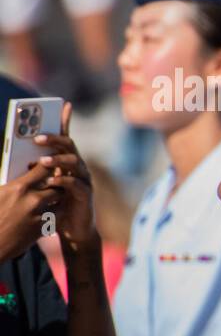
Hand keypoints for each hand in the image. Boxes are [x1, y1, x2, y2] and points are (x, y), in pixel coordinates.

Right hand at [0, 159, 58, 260]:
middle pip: (57, 185)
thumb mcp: (0, 194)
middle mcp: (32, 199)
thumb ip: (14, 184)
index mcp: (18, 188)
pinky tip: (47, 214)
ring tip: (50, 200)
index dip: (49, 166)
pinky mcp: (44, 228)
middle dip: (56, 183)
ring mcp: (40, 214)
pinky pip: (57, 216)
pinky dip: (54, 214)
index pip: (43, 169)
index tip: (49, 166)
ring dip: (57, 199)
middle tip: (54, 183)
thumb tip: (26, 175)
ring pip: (60, 200)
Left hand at [35, 104, 96, 251]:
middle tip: (37, 138)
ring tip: (41, 161)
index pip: (65, 137)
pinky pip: (76, 183)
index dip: (66, 121)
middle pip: (69, 146)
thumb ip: (35, 171)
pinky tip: (52, 181)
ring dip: (57, 159)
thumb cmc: (53, 205)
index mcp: (66, 161)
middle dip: (54, 139)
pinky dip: (63, 181)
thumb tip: (19, 159)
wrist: (71, 229)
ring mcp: (83, 179)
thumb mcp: (41, 185)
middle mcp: (77, 167)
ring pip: (74, 162)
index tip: (62, 106)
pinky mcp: (86, 194)